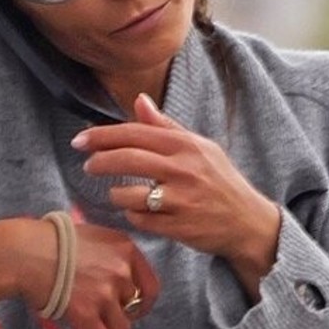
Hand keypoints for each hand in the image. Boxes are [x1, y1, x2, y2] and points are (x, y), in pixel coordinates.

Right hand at [13, 217, 159, 328]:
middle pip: (134, 305)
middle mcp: (121, 271)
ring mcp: (105, 294)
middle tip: (115, 321)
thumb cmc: (50, 240)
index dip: (145, 301)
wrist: (25, 252)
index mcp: (125, 249)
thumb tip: (114, 275)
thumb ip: (108, 254)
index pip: (150, 283)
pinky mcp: (86, 314)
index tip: (138, 309)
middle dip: (125, 315)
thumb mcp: (91, 236)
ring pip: (122, 327)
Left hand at [73, 94, 282, 281]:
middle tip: (88, 165)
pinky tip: (139, 211)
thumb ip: (166, 126)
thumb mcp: (200, 147)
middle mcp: (183, 170)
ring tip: (118, 192)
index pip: (135, 133)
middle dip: (99, 161)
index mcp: (185, 146)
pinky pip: (140, 219)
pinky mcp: (178, 227)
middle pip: (128, 159)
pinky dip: (133, 215)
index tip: (81, 140)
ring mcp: (180, 200)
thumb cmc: (220, 181)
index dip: (102, 136)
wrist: (248, 222)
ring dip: (116, 193)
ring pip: (129, 194)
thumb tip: (139, 100)